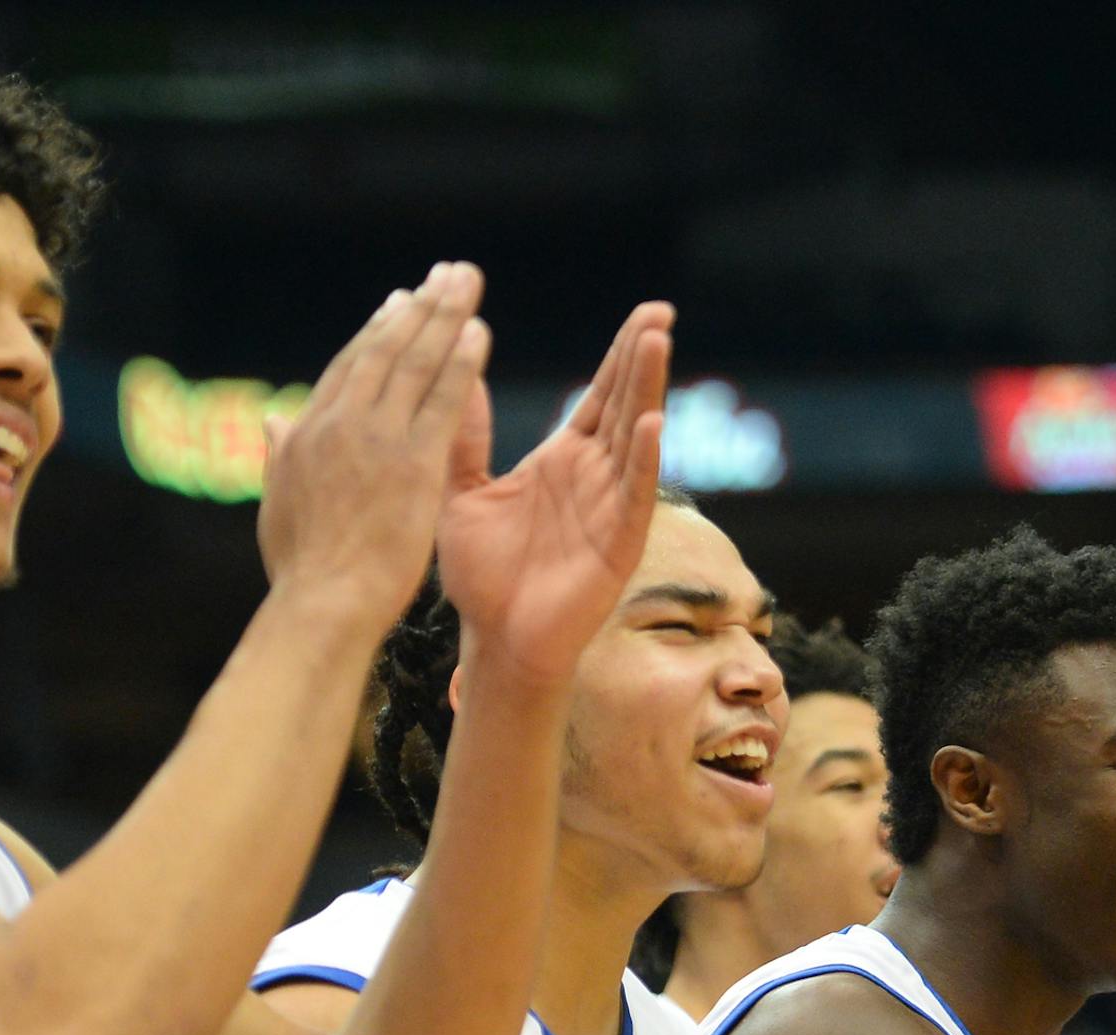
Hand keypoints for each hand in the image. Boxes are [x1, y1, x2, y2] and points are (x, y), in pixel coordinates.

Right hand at [256, 262, 489, 630]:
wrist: (322, 604)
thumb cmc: (300, 571)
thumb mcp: (277, 505)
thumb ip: (279, 457)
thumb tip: (272, 420)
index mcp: (306, 433)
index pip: (347, 369)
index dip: (377, 334)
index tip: (398, 305)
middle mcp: (339, 423)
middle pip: (383, 350)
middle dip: (416, 308)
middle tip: (443, 275)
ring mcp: (377, 438)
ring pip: (414, 362)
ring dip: (443, 316)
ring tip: (466, 282)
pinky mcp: (414, 461)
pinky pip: (443, 399)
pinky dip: (461, 361)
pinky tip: (479, 333)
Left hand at [431, 301, 672, 684]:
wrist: (495, 642)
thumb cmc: (481, 576)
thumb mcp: (461, 493)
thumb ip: (462, 437)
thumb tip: (457, 371)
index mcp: (563, 462)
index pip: (599, 396)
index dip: (621, 355)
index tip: (644, 314)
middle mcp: (595, 478)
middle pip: (625, 405)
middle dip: (642, 359)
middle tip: (659, 311)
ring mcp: (611, 509)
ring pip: (635, 440)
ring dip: (647, 393)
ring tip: (656, 344)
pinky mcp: (618, 545)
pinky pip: (634, 497)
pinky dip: (642, 462)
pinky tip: (649, 424)